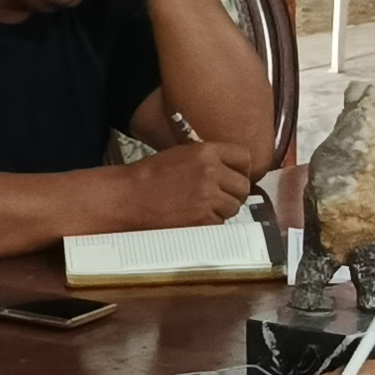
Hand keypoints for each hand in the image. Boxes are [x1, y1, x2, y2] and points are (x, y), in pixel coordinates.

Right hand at [126, 138, 253, 227]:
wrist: (129, 197)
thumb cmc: (151, 176)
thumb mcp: (182, 154)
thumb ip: (209, 159)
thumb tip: (232, 171)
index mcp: (206, 152)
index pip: (244, 157)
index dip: (242, 169)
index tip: (235, 176)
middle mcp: (211, 172)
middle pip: (243, 186)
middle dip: (234, 193)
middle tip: (220, 196)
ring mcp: (208, 197)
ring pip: (234, 207)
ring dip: (223, 209)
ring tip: (204, 207)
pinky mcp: (202, 219)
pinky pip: (220, 223)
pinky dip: (210, 223)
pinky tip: (194, 216)